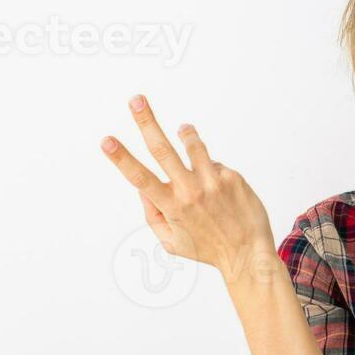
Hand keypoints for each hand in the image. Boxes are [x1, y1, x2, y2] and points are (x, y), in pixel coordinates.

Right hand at [101, 94, 275, 282]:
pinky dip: (211, 171)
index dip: (120, 158)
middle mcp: (190, 191)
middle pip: (162, 149)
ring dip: (186, 134)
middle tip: (136, 100)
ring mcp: (213, 182)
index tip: (106, 140)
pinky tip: (217, 189)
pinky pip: (214, 164)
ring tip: (183, 130)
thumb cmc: (206, 249)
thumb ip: (152, 214)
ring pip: (193, 146)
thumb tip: (142, 188)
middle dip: (146, 122)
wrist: (248, 254)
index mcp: (171, 206)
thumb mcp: (171, 241)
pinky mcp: (232, 178)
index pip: (139, 178)